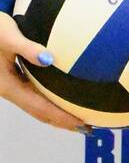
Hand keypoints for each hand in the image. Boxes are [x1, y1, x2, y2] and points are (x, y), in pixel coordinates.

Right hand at [0, 11, 90, 133]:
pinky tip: (59, 95)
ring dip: (55, 111)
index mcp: (8, 86)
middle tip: (86, 127)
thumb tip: (48, 59)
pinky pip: (33, 93)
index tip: (80, 123)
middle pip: (38, 111)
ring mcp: (10, 85)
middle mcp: (9, 89)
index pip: (39, 107)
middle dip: (61, 120)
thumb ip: (27, 48)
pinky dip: (48, 99)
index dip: (60, 117)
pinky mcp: (12, 77)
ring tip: (76, 115)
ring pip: (35, 104)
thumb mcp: (8, 35)